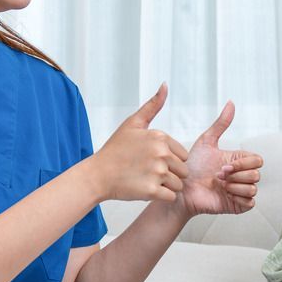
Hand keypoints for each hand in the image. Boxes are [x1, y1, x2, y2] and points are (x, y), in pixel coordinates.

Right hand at [92, 84, 189, 202]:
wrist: (97, 175)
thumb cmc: (116, 150)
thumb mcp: (133, 124)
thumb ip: (153, 106)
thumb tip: (165, 85)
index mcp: (160, 137)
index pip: (183, 155)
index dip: (170, 161)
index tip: (151, 160)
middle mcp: (161, 153)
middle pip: (183, 171)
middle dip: (170, 174)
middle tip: (148, 172)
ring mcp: (156, 172)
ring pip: (179, 185)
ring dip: (166, 186)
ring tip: (147, 180)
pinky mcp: (152, 191)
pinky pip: (171, 197)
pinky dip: (161, 197)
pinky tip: (146, 189)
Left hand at [180, 101, 263, 215]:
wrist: (181, 190)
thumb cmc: (191, 167)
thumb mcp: (206, 142)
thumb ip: (221, 124)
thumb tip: (231, 102)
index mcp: (238, 161)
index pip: (257, 160)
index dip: (243, 163)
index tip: (223, 166)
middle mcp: (241, 176)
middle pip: (257, 174)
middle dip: (237, 175)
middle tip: (218, 176)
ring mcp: (240, 191)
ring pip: (253, 188)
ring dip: (235, 186)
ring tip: (219, 186)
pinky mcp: (237, 205)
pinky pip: (250, 202)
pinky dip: (238, 197)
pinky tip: (224, 194)